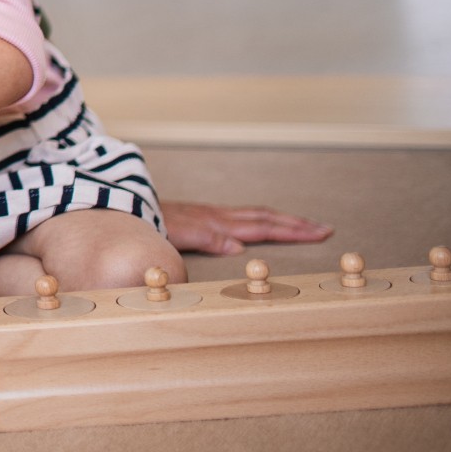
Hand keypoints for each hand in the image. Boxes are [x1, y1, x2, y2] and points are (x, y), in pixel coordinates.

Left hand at [160, 200, 332, 255]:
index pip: (263, 227)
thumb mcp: (177, 234)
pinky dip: (259, 219)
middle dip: (296, 225)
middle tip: (326, 229)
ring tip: (305, 225)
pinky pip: (239, 215)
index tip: (321, 233)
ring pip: (254, 215)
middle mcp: (217, 216)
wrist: (124, 204)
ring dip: (281, 220)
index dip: (292, 231)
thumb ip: (206, 239)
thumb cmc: (150, 222)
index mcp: (217, 223)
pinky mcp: (202, 215)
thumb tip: (239, 247)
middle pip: (265, 219)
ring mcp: (210, 214)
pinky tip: (263, 224)